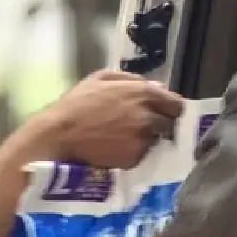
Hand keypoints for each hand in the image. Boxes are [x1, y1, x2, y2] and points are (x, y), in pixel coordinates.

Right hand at [29, 70, 185, 168]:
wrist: (60, 135)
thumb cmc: (77, 104)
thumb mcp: (100, 79)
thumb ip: (131, 78)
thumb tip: (154, 84)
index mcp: (144, 93)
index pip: (176, 104)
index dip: (169, 108)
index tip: (160, 111)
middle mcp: (149, 117)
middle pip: (169, 124)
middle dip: (159, 124)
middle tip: (142, 125)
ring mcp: (143, 139)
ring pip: (155, 140)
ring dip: (146, 138)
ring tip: (124, 137)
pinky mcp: (135, 158)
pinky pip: (141, 155)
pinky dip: (133, 152)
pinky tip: (116, 147)